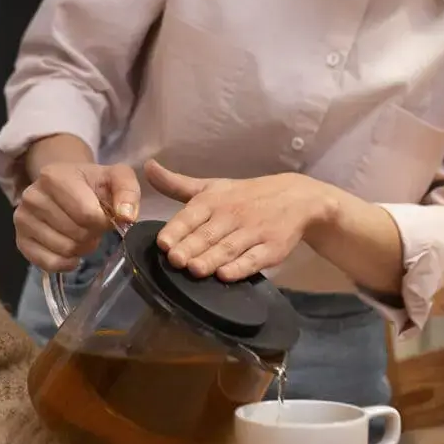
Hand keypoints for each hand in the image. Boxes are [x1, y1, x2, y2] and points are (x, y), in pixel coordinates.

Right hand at [13, 161, 139, 271]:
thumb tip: (126, 216)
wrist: (63, 185)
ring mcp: (22, 219)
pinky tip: (71, 251)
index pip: (87, 214)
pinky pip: (48, 264)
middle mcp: (32, 196)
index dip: (103, 221)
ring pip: (64, 250)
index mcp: (53, 176)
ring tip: (81, 234)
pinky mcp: (20, 240)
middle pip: (76, 234)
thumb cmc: (90, 183)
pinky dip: (66, 263)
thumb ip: (127, 191)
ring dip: (81, 248)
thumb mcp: (114, 177)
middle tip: (92, 226)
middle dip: (92, 234)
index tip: (105, 216)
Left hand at [146, 160, 336, 280]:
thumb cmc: (243, 196)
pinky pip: (255, 259)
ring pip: (229, 248)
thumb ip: (177, 184)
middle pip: (208, 234)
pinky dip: (241, 268)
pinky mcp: (272, 248)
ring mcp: (254, 232)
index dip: (177, 229)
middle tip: (174, 260)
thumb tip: (147, 167)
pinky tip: (226, 275)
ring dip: (212, 259)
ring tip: (194, 270)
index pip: (192, 215)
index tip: (163, 243)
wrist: (296, 198)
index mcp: (214, 200)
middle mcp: (232, 214)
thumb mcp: (211, 187)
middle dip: (191, 247)